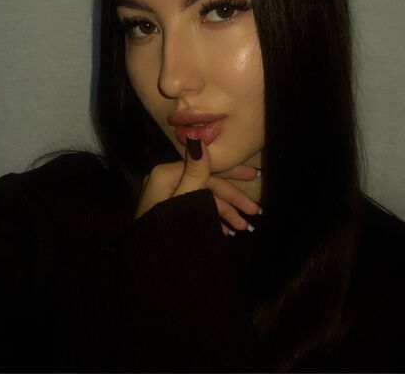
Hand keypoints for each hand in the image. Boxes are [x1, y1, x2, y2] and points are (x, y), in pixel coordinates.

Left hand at [134, 137, 259, 235]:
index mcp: (166, 174)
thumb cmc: (166, 232)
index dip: (232, 173)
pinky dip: (210, 218)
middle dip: (232, 198)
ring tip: (243, 228)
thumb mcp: (184, 200)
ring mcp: (166, 198)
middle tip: (255, 210)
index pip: (206, 167)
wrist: (149, 268)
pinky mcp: (167, 213)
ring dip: (224, 212)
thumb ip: (195, 172)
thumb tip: (197, 136)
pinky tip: (224, 232)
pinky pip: (193, 210)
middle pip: (206, 184)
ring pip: (202, 199)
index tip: (255, 177)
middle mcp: (165, 182)